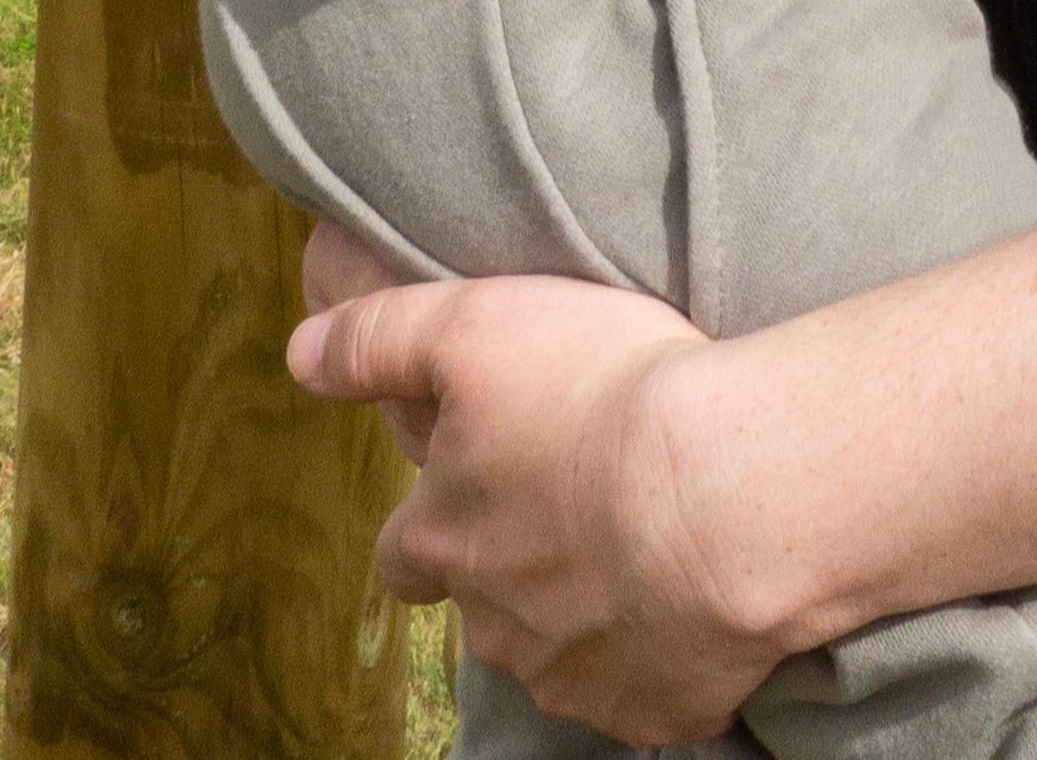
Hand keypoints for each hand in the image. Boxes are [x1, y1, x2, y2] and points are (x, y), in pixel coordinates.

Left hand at [290, 250, 773, 745]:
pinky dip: (669, 649)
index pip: (402, 554)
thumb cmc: (603, 398)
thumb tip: (301, 355)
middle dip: (519, 569)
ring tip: (655, 538)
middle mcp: (495, 629)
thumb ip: (377, 340)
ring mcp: (578, 680)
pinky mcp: (660, 709)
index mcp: (440, 543)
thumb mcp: (474, 326)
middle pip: (485, 607)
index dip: (433, 521)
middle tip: (582, 505)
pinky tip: (704, 590)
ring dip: (594, 608)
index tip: (481, 485)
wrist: (735, 492)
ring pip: (565, 652)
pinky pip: (654, 686)